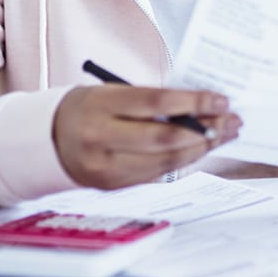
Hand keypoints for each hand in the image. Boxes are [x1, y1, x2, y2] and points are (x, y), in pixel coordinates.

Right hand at [52, 85, 240, 189]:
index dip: (193, 102)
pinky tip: (200, 148)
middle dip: (205, 129)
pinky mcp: (113, 185)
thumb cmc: (87, 107)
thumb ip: (149, 100)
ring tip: (224, 134)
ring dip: (200, 148)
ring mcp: (106, 167)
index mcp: (99, 105)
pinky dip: (183, 160)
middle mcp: (99, 138)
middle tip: (231, 120)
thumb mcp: (110, 91)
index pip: (155, 103)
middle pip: (164, 138)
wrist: (47, 138)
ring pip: (165, 161)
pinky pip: (157, 174)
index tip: (220, 99)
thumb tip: (199, 106)